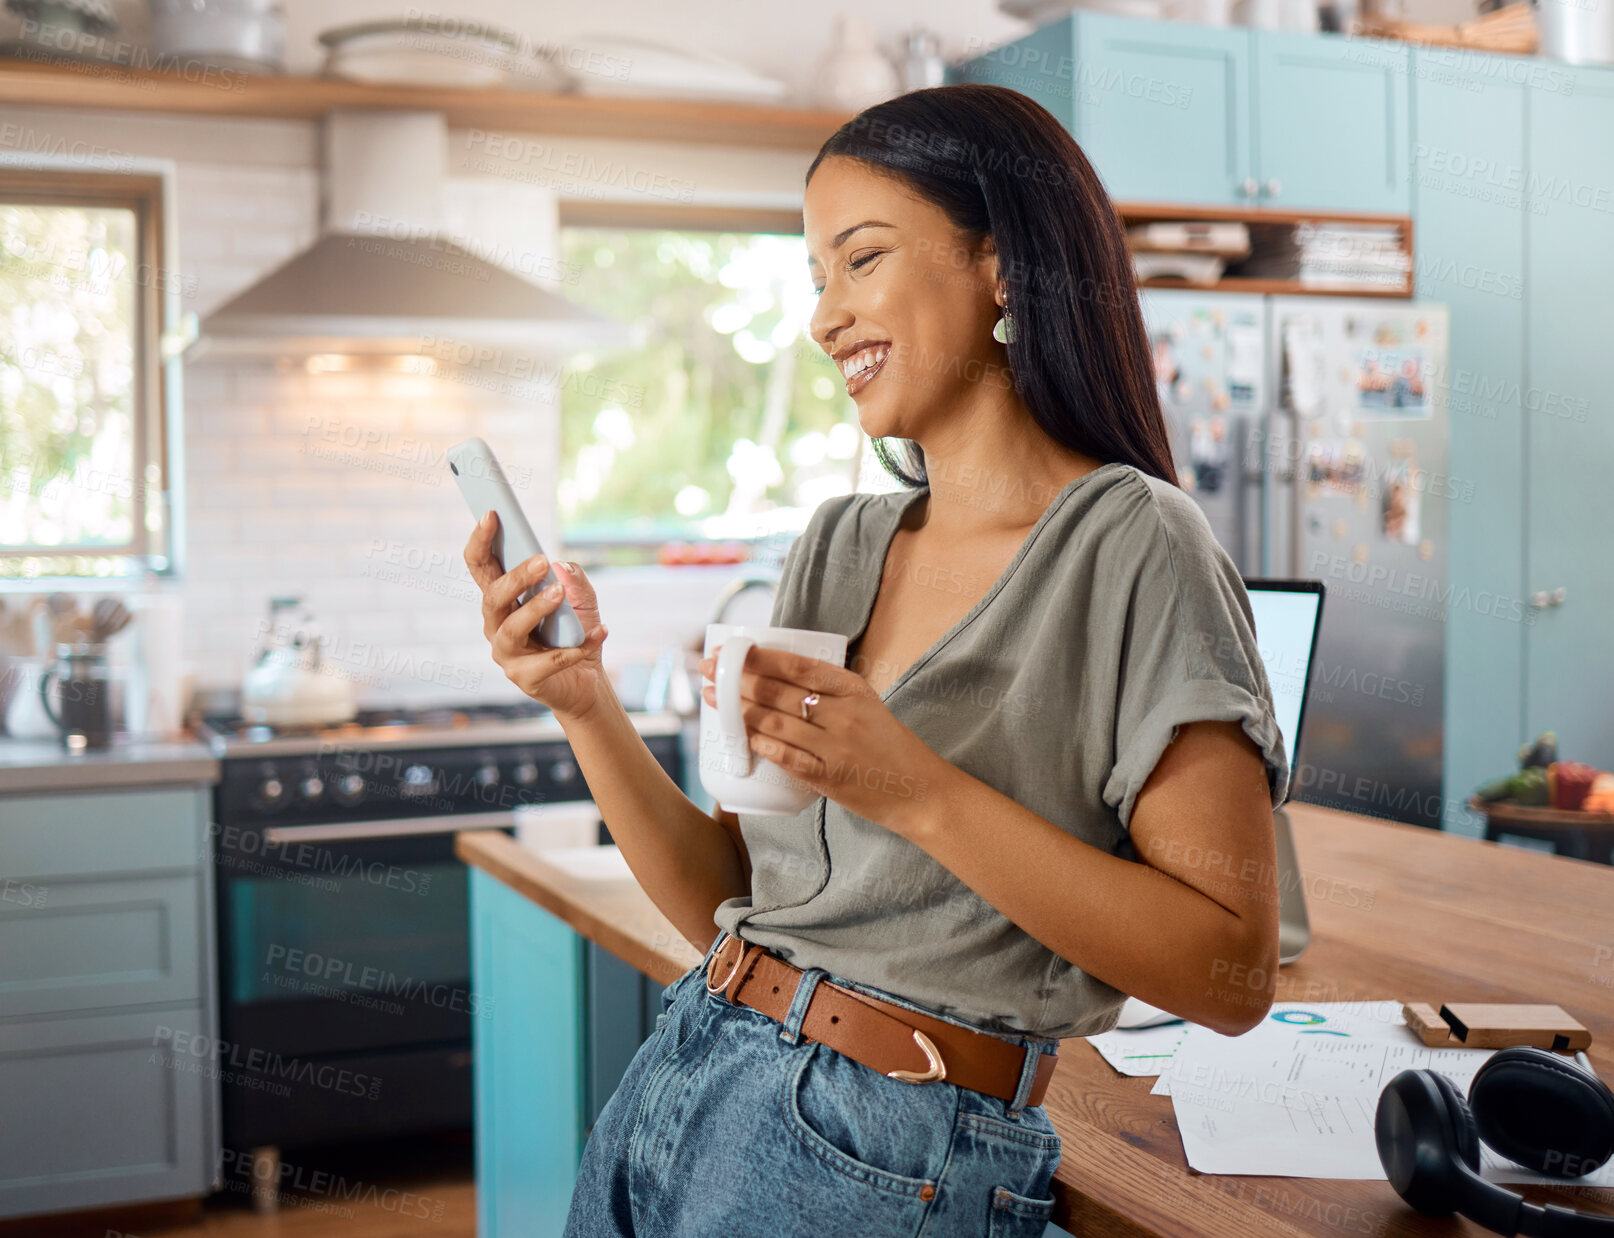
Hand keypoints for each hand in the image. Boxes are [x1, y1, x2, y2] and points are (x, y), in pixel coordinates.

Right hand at [463, 511, 608, 720]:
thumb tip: (562, 566)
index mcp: (503, 600)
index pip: (481, 567)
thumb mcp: (583, 600)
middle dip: (514, 578)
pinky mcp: (526, 678)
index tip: (491, 514)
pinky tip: (599, 631)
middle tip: (540, 561)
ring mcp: (507, 654)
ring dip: (535, 609)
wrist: (588, 681)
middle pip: (493, 597)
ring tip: (559, 594)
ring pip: (511, 628)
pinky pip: (549, 660)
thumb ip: (575, 580)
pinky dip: (576, 646)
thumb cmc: (575, 633)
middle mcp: (497, 625)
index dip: (480, 541)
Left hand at [697, 643, 938, 832]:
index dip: (758, 657)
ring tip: (714, 700)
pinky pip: (786, 756)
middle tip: (709, 671)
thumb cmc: (888, 746)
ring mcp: (836, 747)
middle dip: (736, 679)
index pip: (797, 666)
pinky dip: (760, 745)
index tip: (730, 651)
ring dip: (738, 710)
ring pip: (776, 722)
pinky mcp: (830, 777)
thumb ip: (828, 692)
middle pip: (779, 691)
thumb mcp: (866, 705)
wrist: (920, 790)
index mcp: (853, 688)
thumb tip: (775, 677)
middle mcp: (844, 714)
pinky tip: (740, 736)